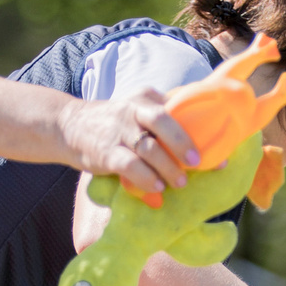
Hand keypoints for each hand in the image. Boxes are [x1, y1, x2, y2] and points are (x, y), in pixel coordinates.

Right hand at [63, 88, 199, 198]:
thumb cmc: (113, 122)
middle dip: (183, 143)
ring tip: (180, 182)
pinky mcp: (106, 152)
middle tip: (197, 162)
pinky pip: (130, 165)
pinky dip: (146, 177)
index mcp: (146, 98)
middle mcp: (133, 110)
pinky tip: (156, 187)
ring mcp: (119, 131)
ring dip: (167, 167)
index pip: (177, 109)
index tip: (216, 150)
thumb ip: (164, 116)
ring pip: (148, 147)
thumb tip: (203, 135)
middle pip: (163, 120)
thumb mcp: (137, 108)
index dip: (199, 129)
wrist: (69, 126)